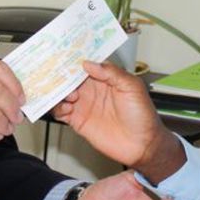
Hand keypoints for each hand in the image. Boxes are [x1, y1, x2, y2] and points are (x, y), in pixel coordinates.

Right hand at [52, 61, 184, 182]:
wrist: (142, 144)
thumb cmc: (142, 115)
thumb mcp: (132, 87)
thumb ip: (112, 73)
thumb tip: (89, 64)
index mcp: (105, 79)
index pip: (85, 65)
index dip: (75, 60)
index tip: (65, 55)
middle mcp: (92, 90)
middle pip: (69, 78)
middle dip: (62, 75)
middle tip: (57, 73)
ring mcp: (84, 105)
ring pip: (62, 94)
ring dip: (59, 92)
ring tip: (70, 95)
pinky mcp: (78, 121)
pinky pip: (60, 112)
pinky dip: (57, 108)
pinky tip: (64, 107)